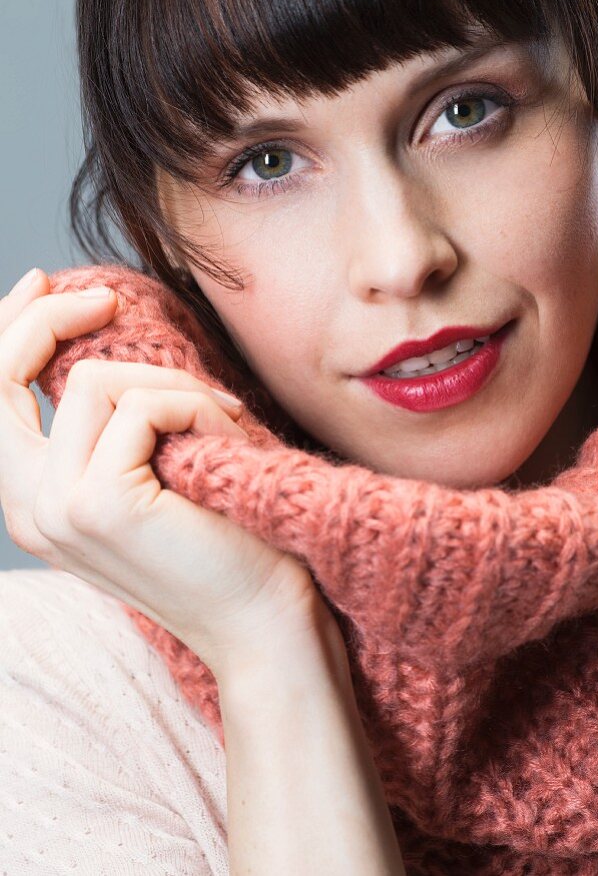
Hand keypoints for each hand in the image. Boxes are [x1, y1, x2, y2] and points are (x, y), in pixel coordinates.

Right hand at [0, 267, 321, 676]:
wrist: (265, 621)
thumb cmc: (225, 537)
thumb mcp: (153, 467)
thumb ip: (111, 420)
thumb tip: (99, 327)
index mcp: (35, 502)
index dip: (10, 332)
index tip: (44, 283)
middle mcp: (29, 509)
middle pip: (2, 377)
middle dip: (49, 319)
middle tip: (108, 297)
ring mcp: (57, 509)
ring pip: (97, 383)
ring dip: (175, 387)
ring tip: (223, 423)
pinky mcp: (100, 503)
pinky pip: (145, 405)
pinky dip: (198, 407)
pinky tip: (231, 443)